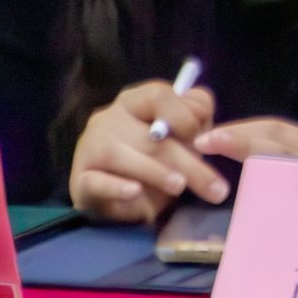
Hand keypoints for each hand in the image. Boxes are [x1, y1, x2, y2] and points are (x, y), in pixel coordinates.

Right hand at [70, 81, 226, 223]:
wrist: (124, 202)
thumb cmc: (158, 161)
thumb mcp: (183, 139)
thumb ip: (196, 122)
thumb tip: (204, 120)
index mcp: (134, 102)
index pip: (158, 95)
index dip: (185, 115)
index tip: (205, 142)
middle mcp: (108, 118)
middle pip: (150, 134)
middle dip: (187, 161)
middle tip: (216, 188)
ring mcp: (90, 148)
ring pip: (123, 156)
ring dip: (156, 172)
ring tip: (179, 187)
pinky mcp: (80, 180)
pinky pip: (96, 181)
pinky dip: (116, 187)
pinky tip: (134, 192)